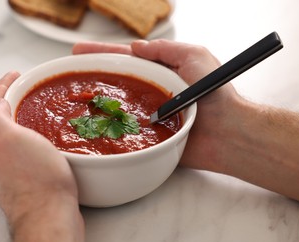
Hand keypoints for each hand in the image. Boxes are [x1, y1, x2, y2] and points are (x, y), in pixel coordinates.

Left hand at [0, 72, 78, 225]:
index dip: (2, 87)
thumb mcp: (9, 138)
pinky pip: (23, 148)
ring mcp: (8, 169)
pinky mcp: (25, 178)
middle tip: (25, 88)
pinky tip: (43, 137)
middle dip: (8, 100)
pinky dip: (29, 135)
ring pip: (9, 134)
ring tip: (34, 108)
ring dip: (19, 117)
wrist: (49, 215)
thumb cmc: (35, 178)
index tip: (16, 74)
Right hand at [73, 40, 240, 170]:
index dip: (102, 53)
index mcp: (161, 71)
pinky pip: (124, 131)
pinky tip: (89, 125)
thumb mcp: (194, 56)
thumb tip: (137, 47)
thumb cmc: (217, 93)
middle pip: (116, 80)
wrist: (228, 132)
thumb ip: (166, 49)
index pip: (126, 58)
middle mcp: (151, 92)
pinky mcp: (149, 137)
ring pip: (116, 106)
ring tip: (73, 95)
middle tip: (70, 70)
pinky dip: (107, 128)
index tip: (79, 50)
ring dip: (95, 101)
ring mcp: (148, 115)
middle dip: (93, 74)